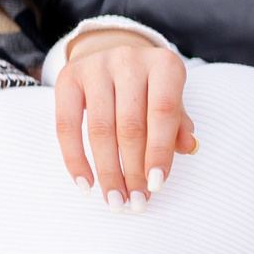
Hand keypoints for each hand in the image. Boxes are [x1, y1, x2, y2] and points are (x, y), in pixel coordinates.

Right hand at [54, 28, 196, 208]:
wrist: (112, 52)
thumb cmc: (149, 85)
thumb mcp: (171, 97)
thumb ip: (178, 123)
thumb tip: (188, 149)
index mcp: (163, 64)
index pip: (163, 113)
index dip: (160, 152)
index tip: (156, 185)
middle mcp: (128, 60)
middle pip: (130, 126)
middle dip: (133, 170)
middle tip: (135, 201)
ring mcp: (95, 67)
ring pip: (100, 130)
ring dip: (107, 171)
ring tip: (115, 200)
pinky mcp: (67, 77)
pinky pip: (66, 125)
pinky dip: (75, 159)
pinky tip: (86, 184)